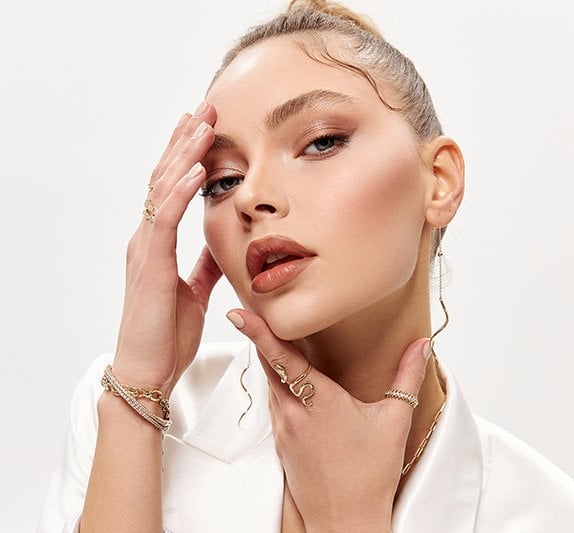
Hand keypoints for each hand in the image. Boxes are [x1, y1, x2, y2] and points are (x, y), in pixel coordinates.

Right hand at [112, 101, 221, 392]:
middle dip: (186, 141)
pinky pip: (166, 220)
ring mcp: (145, 249)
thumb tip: (219, 245)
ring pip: (164, 190)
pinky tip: (197, 169)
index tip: (203, 128)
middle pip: (165, 178)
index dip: (185, 156)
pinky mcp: (151, 265)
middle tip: (205, 108)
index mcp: (157, 244)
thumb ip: (203, 265)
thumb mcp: (193, 291)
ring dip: (185, 154)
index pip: (171, 189)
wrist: (149, 370)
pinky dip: (182, 193)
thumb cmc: (167, 335)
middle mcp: (147, 238)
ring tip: (203, 123)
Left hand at [227, 309, 429, 532]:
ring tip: (269, 337)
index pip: (283, 359)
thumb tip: (423, 344)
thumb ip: (408, 376)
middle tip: (252, 311)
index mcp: (320, 402)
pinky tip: (286, 378)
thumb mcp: (395, 420)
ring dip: (268, 361)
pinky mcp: (280, 442)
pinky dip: (275, 384)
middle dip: (259, 337)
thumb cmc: (371, 474)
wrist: (345, 521)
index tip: (238, 314)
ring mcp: (283, 429)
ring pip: (269, 384)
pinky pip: (273, 403)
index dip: (259, 333)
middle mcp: (294, 413)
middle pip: (268, 366)